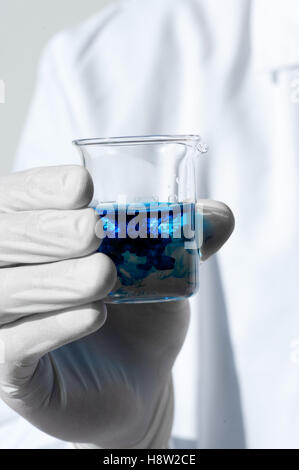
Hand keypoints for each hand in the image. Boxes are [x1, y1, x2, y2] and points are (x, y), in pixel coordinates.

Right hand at [0, 166, 233, 447]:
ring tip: (104, 276)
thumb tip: (222, 216)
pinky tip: (94, 316)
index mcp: (31, 234)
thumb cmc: (137, 310)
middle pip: (4, 240)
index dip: (41, 188)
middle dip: (48, 232)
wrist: (134, 375)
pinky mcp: (10, 370)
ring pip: (4, 292)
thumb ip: (183, 236)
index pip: (16, 197)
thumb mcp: (159, 266)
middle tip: (95, 231)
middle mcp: (8, 271)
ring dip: (55, 280)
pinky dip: (53, 327)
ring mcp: (2, 322)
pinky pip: (14, 346)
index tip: (84, 187)